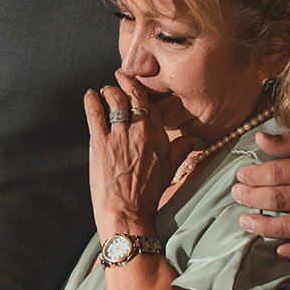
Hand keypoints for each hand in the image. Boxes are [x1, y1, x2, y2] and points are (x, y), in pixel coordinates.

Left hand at [85, 71, 197, 235]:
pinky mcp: (100, 143)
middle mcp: (140, 133)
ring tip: (105, 90)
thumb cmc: (148, 194)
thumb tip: (200, 139)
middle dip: (127, 81)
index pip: (153, 105)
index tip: (138, 86)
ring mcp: (119, 137)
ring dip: (109, 91)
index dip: (144, 92)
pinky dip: (91, 101)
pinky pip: (95, 113)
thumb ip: (184, 149)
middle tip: (121, 75)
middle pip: (135, 96)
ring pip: (115, 100)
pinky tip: (89, 95)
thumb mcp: (171, 169)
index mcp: (159, 138)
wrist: (127, 213)